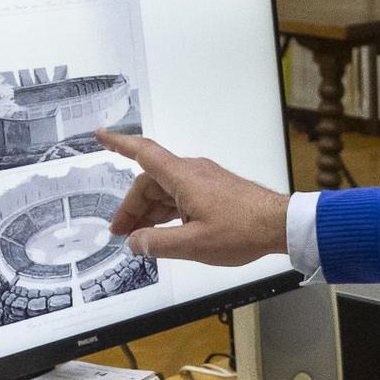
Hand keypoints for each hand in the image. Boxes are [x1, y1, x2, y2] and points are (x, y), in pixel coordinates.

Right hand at [97, 130, 289, 265]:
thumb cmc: (241, 231)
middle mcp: (192, 172)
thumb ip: (158, 243)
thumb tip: (134, 242)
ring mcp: (205, 180)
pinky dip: (168, 212)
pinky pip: (182, 196)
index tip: (99, 135)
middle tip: (121, 233)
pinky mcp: (215, 190)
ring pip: (166, 191)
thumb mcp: (193, 244)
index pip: (143, 153)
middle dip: (132, 207)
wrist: (280, 225)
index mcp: (183, 177)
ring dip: (150, 212)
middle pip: (151, 182)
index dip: (119, 144)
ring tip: (139, 238)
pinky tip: (164, 232)